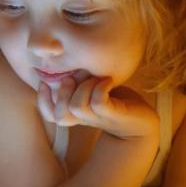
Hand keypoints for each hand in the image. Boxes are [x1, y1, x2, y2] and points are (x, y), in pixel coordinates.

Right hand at [37, 76, 157, 139]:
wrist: (143, 123)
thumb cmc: (117, 102)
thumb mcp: (94, 90)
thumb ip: (79, 81)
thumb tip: (65, 64)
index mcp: (77, 113)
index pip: (50, 115)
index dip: (43, 101)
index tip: (44, 83)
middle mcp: (85, 118)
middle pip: (60, 115)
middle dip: (62, 92)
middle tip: (74, 78)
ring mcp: (100, 118)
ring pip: (77, 107)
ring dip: (83, 88)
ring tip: (94, 78)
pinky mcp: (115, 114)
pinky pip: (99, 103)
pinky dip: (100, 88)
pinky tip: (107, 80)